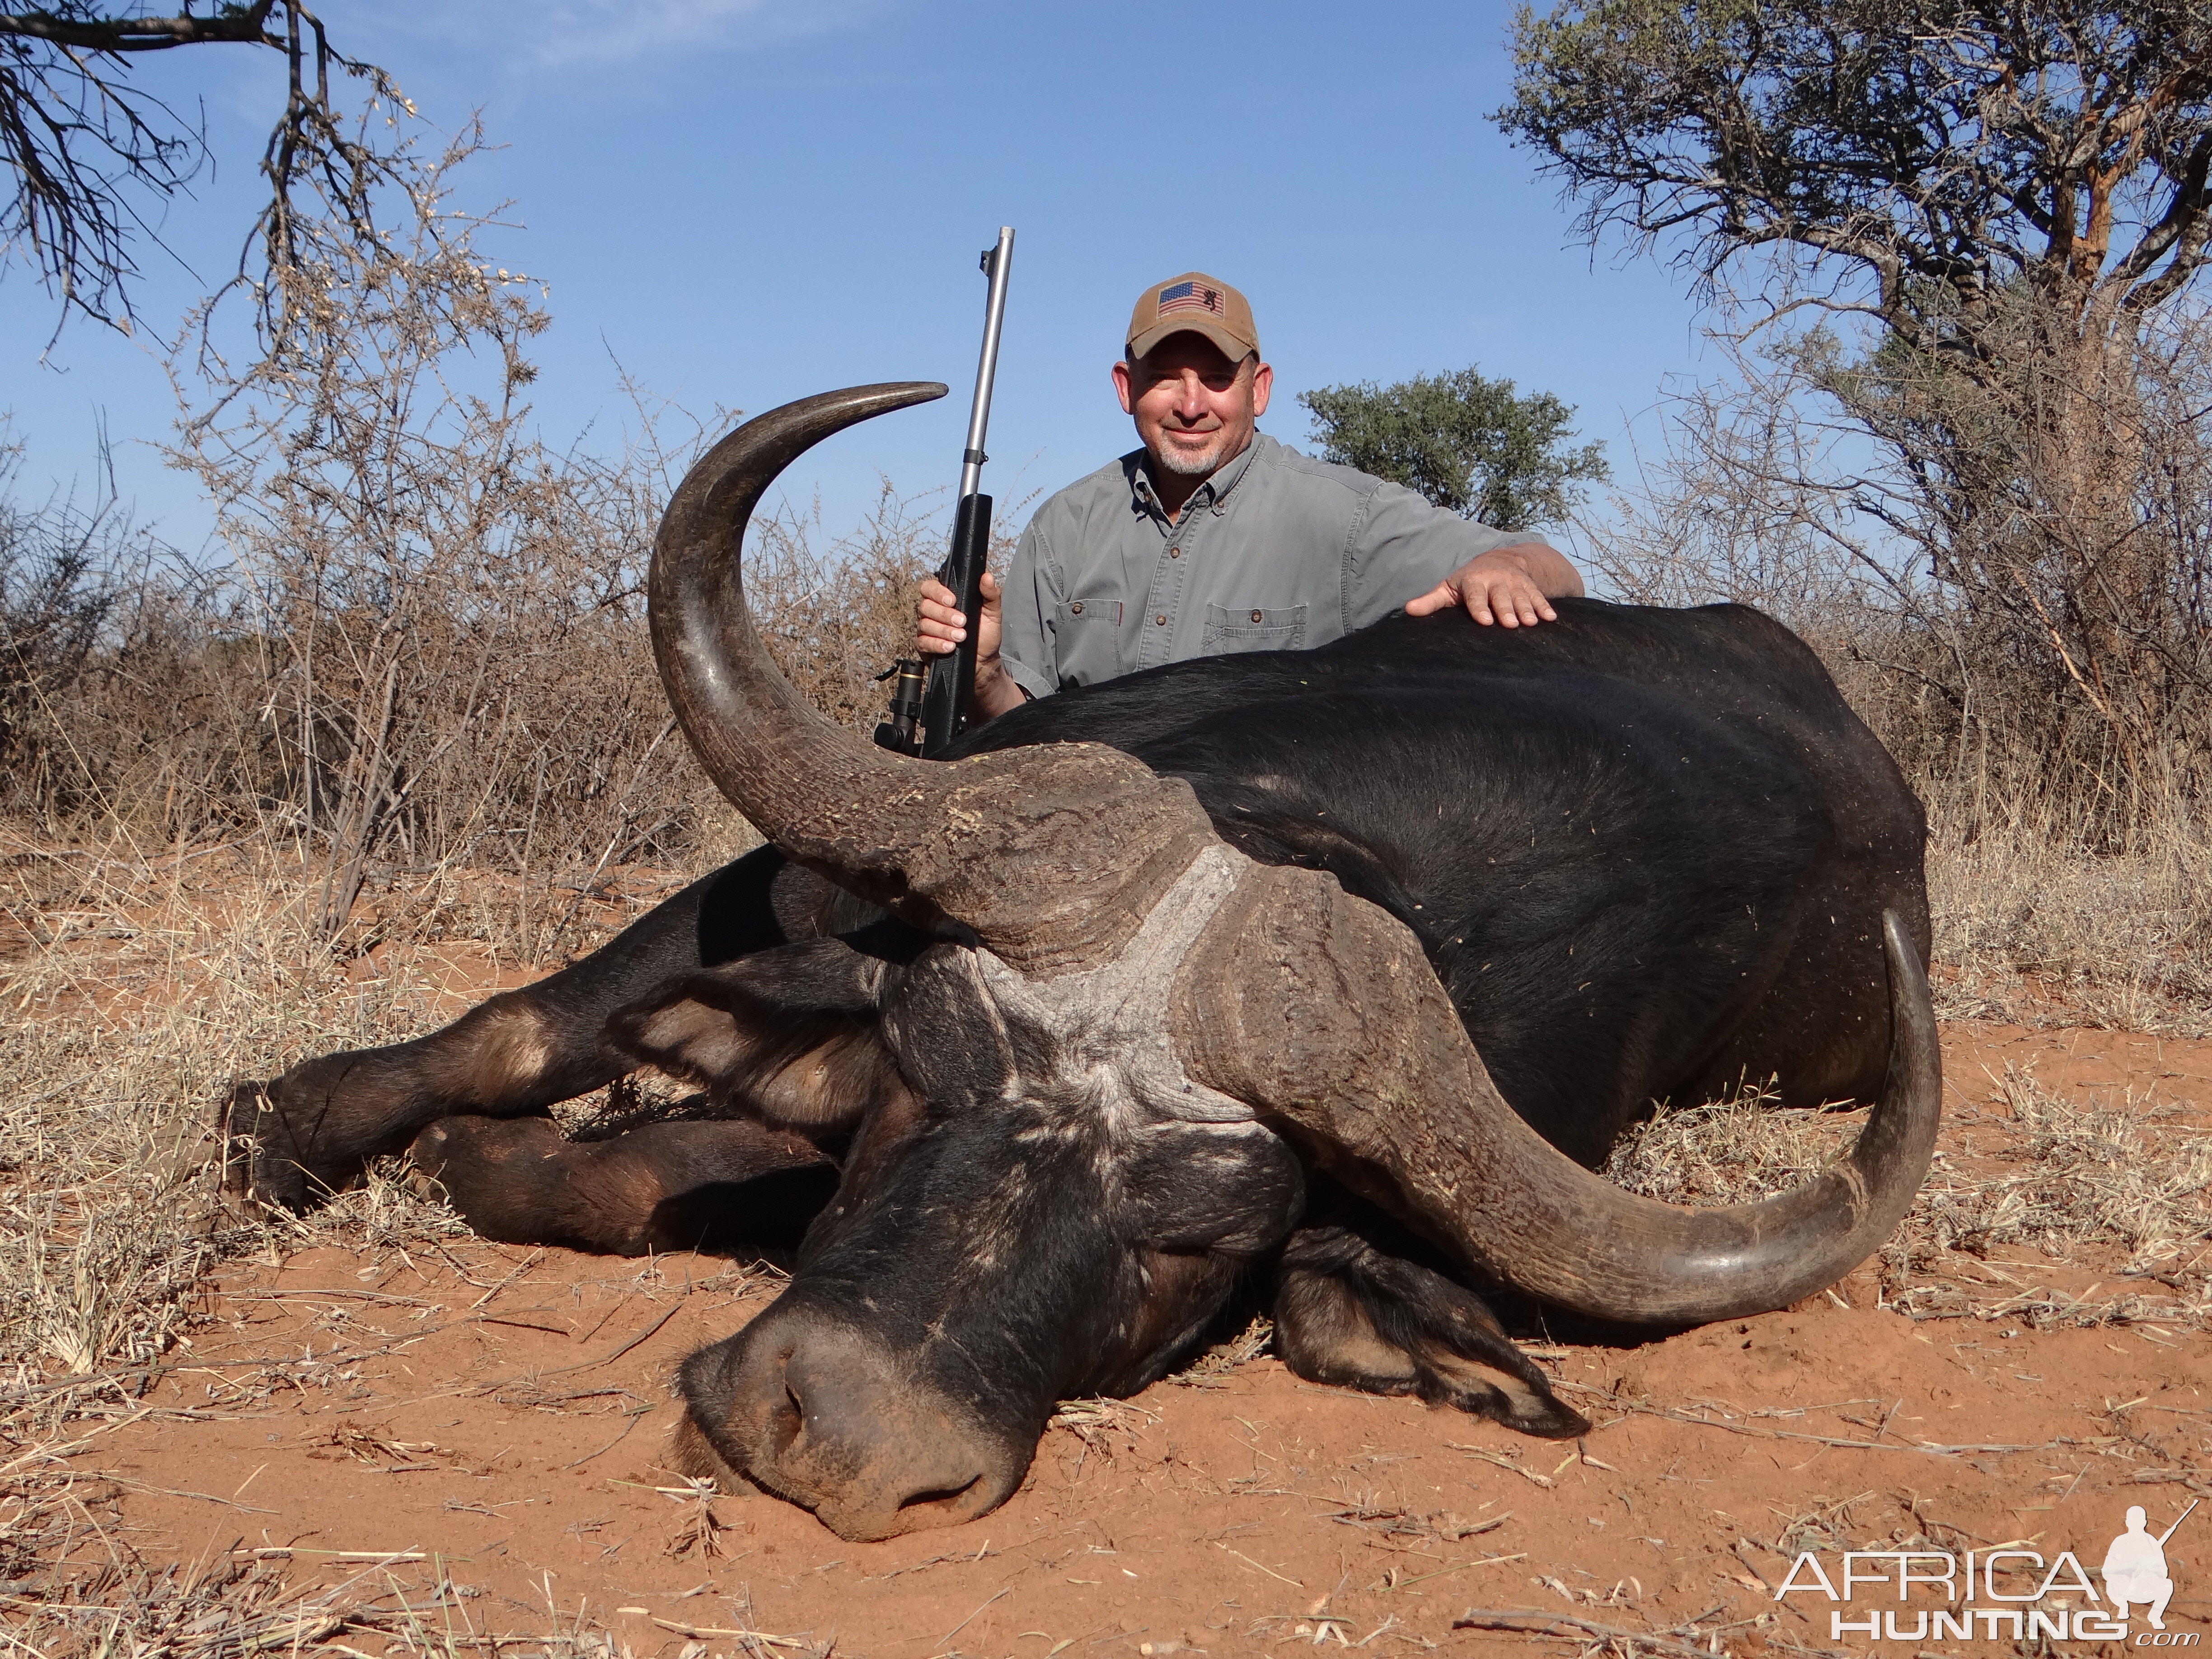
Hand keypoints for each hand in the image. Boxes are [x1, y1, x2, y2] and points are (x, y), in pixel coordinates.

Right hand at [916, 569, 1026, 718]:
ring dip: (944, 630)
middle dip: (944, 614)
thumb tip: (986, 577)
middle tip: (962, 622)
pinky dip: (937, 644)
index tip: (953, 601)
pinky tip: (950, 647)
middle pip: (926, 606)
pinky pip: (923, 642)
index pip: (930, 588)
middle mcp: (933, 612)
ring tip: (961, 637)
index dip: (938, 592)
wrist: (984, 661)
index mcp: (945, 599)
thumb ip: (990, 594)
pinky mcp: (924, 646)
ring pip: (925, 624)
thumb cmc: (986, 634)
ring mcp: (927, 629)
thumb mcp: (993, 613)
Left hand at [1404, 544, 1570, 627]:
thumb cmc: (1467, 583)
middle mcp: (1495, 580)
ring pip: (1521, 596)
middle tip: (1511, 624)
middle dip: (1506, 609)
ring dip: (1527, 609)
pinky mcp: (1529, 586)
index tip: (1484, 621)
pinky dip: (1545, 607)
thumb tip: (1408, 610)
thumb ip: (1431, 601)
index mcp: (1473, 581)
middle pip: (1501, 596)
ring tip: (1532, 623)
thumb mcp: (1449, 589)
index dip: (1480, 607)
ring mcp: (1514, 582)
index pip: (1475, 595)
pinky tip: (1552, 619)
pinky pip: (1539, 596)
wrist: (1500, 560)